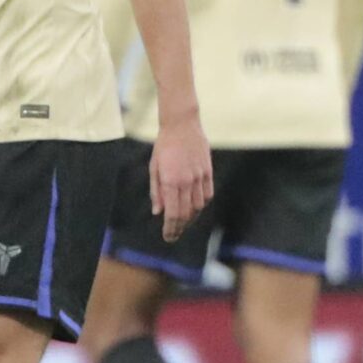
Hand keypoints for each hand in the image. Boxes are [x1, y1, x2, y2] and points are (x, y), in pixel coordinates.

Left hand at [149, 116, 213, 242]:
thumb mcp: (154, 168)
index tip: (168, 237)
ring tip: (183, 223)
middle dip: (179, 228)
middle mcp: (186, 181)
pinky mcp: (208, 171)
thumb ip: (156, 192)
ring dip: (191, 218)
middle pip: (186, 213)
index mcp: (170, 181)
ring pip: (198, 206)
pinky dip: (201, 205)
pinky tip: (195, 208)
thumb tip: (158, 212)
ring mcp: (199, 176)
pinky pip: (207, 195)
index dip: (170, 229)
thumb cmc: (164, 146)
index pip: (173, 214)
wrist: (182, 125)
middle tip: (174, 235)